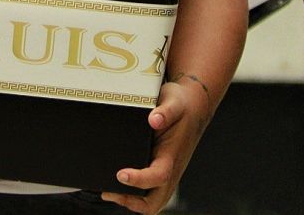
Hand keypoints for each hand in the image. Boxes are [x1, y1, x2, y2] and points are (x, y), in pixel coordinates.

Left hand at [101, 78, 209, 213]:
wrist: (194, 107)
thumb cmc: (181, 105)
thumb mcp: (173, 101)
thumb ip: (165, 110)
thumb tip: (154, 119)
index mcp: (172, 154)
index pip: (159, 176)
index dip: (140, 180)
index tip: (121, 174)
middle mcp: (171, 169)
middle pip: (156, 202)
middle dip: (132, 202)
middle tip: (110, 192)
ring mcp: (167, 173)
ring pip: (152, 202)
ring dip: (132, 202)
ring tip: (109, 192)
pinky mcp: (162, 172)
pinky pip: (150, 193)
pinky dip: (134, 196)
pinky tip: (116, 185)